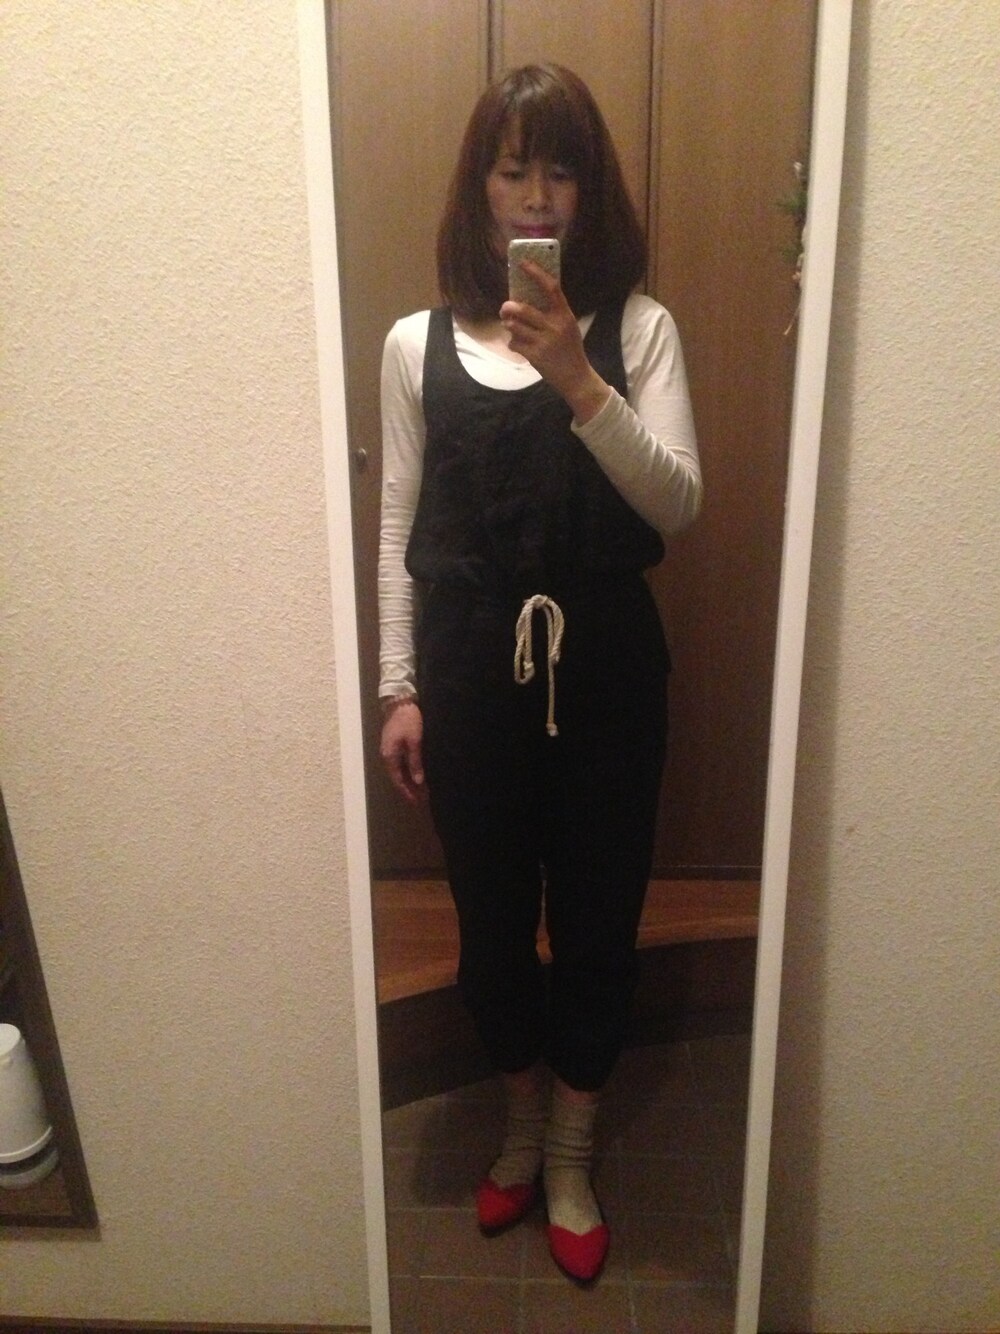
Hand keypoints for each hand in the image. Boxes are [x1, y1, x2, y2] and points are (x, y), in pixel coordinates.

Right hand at [380, 700, 425, 803]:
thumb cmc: (408, 721)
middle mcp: (387, 756)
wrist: (399, 702)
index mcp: (390, 757)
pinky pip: (399, 764)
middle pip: (397, 778)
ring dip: (409, 781)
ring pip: (398, 772)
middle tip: (421, 800)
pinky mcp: (393, 745)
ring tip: (420, 791)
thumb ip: (415, 762)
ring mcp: (389, 750)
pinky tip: (416, 774)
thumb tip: (418, 782)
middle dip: (409, 790)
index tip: (417, 803)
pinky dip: (408, 772)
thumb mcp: (414, 742)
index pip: (398, 781)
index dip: (407, 793)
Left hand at [500, 262, 611, 423]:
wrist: (575, 377)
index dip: (535, 273)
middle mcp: (555, 326)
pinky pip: (514, 343)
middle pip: (523, 309)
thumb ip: (552, 312)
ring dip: (509, 325)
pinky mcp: (535, 356)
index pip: (551, 287)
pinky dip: (513, 343)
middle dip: (509, 307)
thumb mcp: (567, 326)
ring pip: (514, 326)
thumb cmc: (569, 348)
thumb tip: (526, 296)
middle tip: (505, 308)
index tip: (522, 263)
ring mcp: (544, 342)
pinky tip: (519, 345)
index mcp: (565, 315)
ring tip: (511, 327)